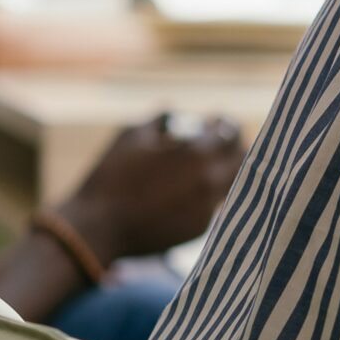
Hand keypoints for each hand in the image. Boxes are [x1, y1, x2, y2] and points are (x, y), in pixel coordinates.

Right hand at [55, 113, 246, 263]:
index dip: (224, 124)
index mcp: (197, 153)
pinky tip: (195, 189)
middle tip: (223, 142)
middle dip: (234, 147)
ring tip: (212, 164)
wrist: (97, 227)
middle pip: (242, 158)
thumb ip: (160, 120)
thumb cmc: (110, 177)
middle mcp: (211, 180)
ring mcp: (209, 206)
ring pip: (235, 183)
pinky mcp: (200, 227)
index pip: (229, 133)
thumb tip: (174, 111)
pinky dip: (210, 192)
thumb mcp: (131, 137)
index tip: (217, 121)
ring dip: (227, 170)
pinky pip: (216, 204)